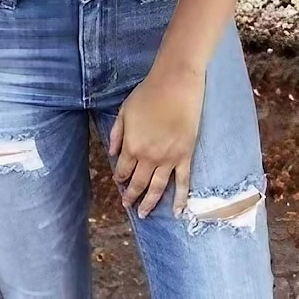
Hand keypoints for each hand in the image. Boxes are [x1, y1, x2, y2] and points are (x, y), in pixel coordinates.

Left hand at [109, 62, 204, 218]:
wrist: (175, 85)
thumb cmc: (148, 93)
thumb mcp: (125, 110)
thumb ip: (117, 133)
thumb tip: (113, 152)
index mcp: (132, 146)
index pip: (123, 170)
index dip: (120, 178)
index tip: (119, 181)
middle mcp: (149, 158)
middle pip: (138, 183)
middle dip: (131, 196)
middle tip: (127, 204)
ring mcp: (168, 159)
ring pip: (157, 188)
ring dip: (150, 203)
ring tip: (144, 214)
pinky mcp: (185, 156)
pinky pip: (183, 183)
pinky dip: (180, 199)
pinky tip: (177, 212)